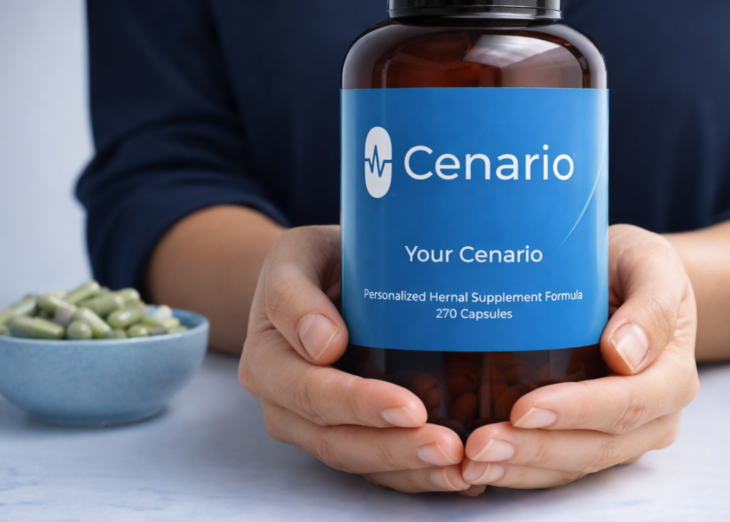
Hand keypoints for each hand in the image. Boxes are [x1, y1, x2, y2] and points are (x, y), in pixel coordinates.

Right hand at [238, 226, 470, 492]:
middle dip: (394, 449)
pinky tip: (457, 473)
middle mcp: (284, 401)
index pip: (312, 392)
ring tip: (461, 467)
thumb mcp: (298, 255)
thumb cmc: (316, 260)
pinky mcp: (344, 432)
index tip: (410, 407)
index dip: (360, 405)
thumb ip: (295, 294)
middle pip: (335, 440)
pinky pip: (374, 466)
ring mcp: (313, 424)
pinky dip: (414, 474)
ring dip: (409, 469)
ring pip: (357, 461)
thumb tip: (322, 343)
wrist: (320, 275)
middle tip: (449, 447)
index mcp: (268, 358)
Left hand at [459, 225, 698, 489]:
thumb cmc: (635, 266)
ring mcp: (625, 434)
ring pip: (576, 464)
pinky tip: (481, 468)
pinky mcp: (594, 439)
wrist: (632, 280)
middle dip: (536, 449)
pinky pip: (561, 466)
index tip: (525, 408)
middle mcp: (655, 415)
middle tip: (481, 444)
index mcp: (672, 374)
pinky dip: (522, 470)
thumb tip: (625, 354)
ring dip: (522, 468)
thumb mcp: (650, 263)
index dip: (577, 411)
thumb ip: (649, 305)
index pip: (627, 403)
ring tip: (473, 463)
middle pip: (597, 445)